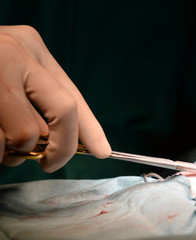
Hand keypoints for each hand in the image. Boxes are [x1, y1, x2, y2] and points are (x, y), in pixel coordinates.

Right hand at [0, 25, 110, 171]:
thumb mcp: (11, 76)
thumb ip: (35, 102)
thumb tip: (57, 142)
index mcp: (32, 49)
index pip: (73, 95)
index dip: (90, 127)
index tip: (103, 151)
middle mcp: (16, 54)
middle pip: (64, 112)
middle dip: (62, 148)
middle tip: (48, 162)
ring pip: (25, 135)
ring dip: (13, 151)